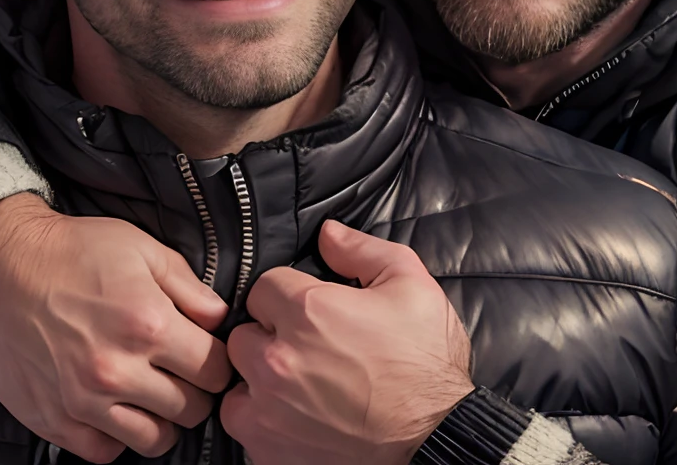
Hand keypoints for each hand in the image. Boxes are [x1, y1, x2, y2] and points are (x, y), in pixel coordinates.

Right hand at [0, 193, 232, 462]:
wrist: (0, 266)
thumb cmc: (73, 251)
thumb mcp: (142, 250)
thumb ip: (190, 288)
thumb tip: (220, 320)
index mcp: (149, 325)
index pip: (215, 370)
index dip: (218, 362)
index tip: (206, 355)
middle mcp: (119, 370)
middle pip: (193, 409)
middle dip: (196, 391)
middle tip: (182, 374)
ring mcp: (84, 401)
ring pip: (156, 440)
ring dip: (162, 419)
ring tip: (153, 394)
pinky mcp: (55, 420)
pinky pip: (106, 452)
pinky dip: (118, 437)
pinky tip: (116, 410)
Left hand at [221, 220, 473, 464]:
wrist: (439, 438)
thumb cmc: (428, 364)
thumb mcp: (411, 286)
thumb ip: (362, 250)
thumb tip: (327, 233)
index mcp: (307, 311)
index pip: (264, 286)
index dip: (288, 294)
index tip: (309, 310)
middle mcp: (277, 359)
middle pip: (243, 332)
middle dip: (269, 335)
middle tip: (305, 347)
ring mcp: (269, 410)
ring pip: (237, 380)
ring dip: (259, 378)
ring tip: (295, 384)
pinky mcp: (270, 451)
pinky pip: (244, 424)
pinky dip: (262, 419)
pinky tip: (294, 416)